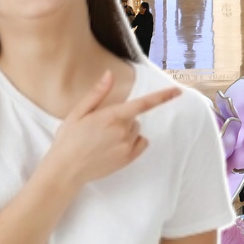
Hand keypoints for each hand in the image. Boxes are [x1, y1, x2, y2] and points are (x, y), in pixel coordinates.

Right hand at [46, 71, 179, 190]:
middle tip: (101, 126)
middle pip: (134, 117)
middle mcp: (123, 132)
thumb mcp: (78, 112)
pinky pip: (141, 143)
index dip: (162, 96)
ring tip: (103, 139)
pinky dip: (133, 142)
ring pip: (136, 130)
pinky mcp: (128, 159)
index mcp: (112, 116)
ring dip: (126, 131)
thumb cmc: (69, 139)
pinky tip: (114, 146)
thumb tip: (109, 74)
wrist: (66, 169)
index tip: (177, 91)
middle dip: (123, 118)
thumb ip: (97, 93)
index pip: (143, 103)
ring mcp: (127, 147)